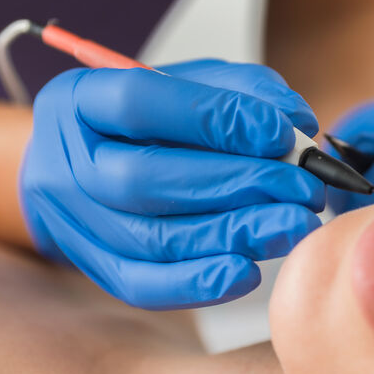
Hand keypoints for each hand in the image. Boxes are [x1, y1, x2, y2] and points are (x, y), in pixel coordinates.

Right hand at [20, 60, 323, 308]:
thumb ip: (240, 92)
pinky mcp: (97, 266)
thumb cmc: (147, 124)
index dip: (217, 118)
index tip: (283, 135)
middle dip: (237, 184)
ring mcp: (77, 222)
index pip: (140, 102)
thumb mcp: (187, 87)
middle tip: (304, 189)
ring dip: (234, 234)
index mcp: (81, 101)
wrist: (88, 167)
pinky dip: (199, 283)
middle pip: (145, 179)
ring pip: (154, 238)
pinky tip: (250, 271)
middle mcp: (69, 163)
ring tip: (295, 226)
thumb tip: (298, 123)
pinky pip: (143, 286)